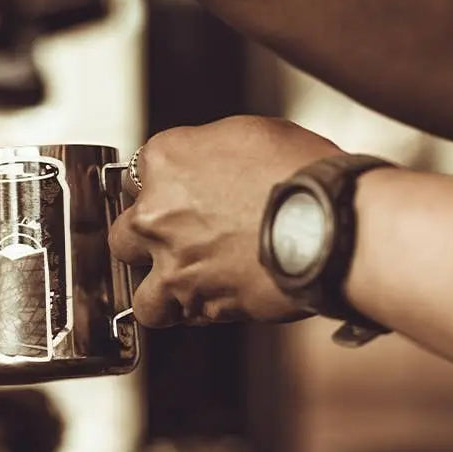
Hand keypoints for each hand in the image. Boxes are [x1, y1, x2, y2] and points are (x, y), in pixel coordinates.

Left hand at [109, 116, 343, 327]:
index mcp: (165, 161)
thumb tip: (208, 165)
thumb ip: (210, 153)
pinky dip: (198, 313)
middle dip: (145, 245)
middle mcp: (155, 214)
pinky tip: (218, 299)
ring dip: (160, 294)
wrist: (329, 225)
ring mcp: (173, 265)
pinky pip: (183, 317)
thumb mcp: (252, 134)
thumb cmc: (302, 174)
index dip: (159, 193)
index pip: (136, 179)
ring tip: (184, 289)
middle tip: (173, 244)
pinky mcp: (198, 305)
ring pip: (141, 296)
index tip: (175, 200)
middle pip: (123, 238)